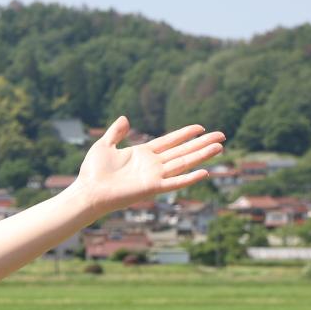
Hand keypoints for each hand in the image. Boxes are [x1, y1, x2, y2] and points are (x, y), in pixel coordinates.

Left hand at [72, 116, 224, 215]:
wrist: (88, 191)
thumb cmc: (92, 172)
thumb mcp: (104, 145)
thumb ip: (116, 133)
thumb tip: (125, 118)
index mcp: (143, 154)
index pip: (170, 141)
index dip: (185, 134)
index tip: (201, 127)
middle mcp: (152, 165)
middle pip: (183, 151)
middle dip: (202, 143)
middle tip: (222, 135)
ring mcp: (154, 176)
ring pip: (184, 163)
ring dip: (202, 155)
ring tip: (220, 147)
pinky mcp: (152, 188)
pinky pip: (174, 182)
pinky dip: (189, 178)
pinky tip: (205, 172)